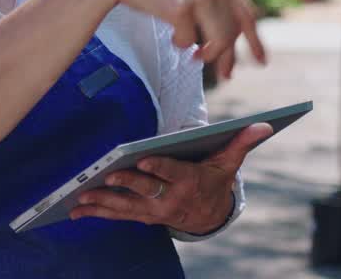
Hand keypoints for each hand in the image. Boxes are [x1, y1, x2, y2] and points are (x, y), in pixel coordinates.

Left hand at [69, 123, 273, 232]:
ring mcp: (153, 212)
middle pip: (146, 191)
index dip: (158, 168)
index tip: (143, 160)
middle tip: (108, 177)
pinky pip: (117, 215)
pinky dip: (97, 212)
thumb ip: (242, 142)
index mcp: (189, 182)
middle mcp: (170, 200)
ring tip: (81, 197)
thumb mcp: (229, 162)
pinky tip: (76, 210)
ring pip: (126, 207)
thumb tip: (263, 124)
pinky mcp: (141, 216)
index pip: (172, 174)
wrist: (210, 216)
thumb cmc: (216, 180)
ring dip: (103, 202)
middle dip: (127, 184)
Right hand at [90, 0, 265, 78]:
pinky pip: (188, 42)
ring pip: (218, 40)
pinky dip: (181, 44)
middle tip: (224, 75)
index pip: (246, 13)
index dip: (255, 41)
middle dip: (228, 57)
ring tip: (195, 55)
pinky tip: (171, 36)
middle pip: (232, 32)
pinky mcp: (181, 6)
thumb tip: (230, 32)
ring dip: (207, 54)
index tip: (262, 61)